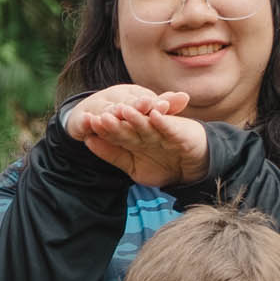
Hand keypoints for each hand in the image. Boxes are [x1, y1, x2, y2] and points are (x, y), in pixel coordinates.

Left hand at [68, 84, 206, 186]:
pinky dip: (163, 122)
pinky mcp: (180, 131)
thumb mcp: (133, 166)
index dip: (103, 129)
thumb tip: (88, 141)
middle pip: (129, 125)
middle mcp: (146, 131)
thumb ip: (112, 154)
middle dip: (116, 121)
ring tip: (124, 111)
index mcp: (133, 137)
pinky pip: (170, 126)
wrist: (192, 170)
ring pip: (147, 124)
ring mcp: (162, 130)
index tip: (87, 125)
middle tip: (100, 117)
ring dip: (137, 117)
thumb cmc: (162, 166)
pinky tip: (155, 115)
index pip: (116, 132)